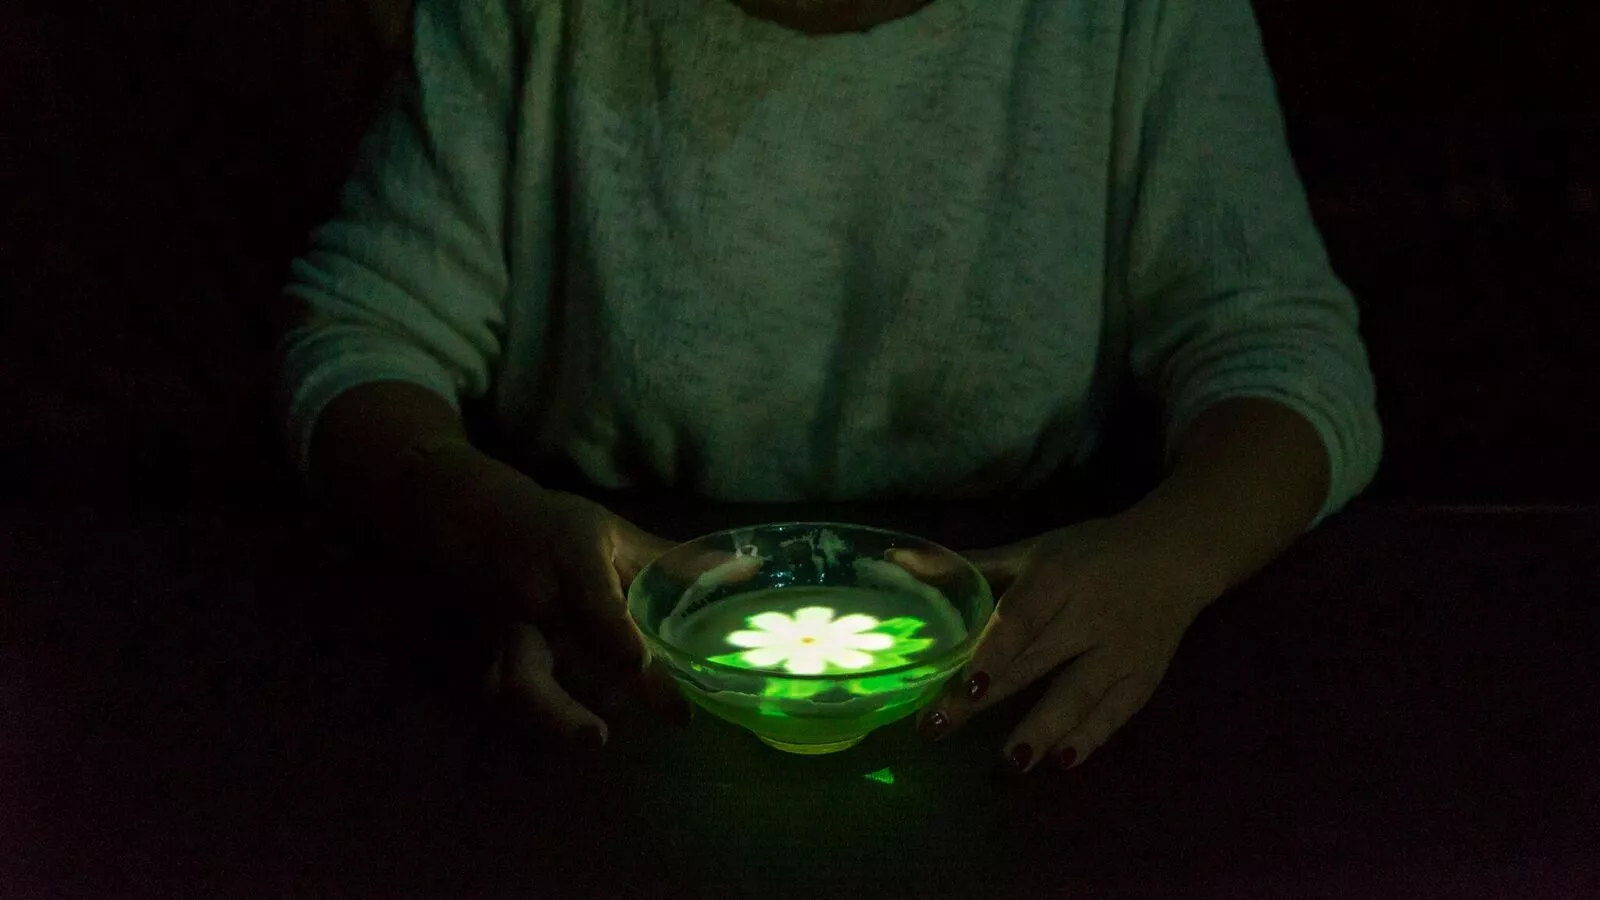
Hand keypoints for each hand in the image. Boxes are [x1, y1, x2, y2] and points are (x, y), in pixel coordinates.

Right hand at [420, 451, 686, 749]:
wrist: (470, 519)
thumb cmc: (553, 525)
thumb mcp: (611, 531)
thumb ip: (672, 563)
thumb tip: (744, 574)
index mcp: (571, 561)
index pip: (594, 604)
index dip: (615, 638)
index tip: (642, 668)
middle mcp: (535, 601)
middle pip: (550, 651)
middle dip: (574, 698)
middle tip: (614, 728)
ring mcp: (506, 633)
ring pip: (515, 683)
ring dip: (551, 718)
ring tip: (592, 741)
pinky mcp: (490, 654)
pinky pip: (507, 692)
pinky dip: (537, 718)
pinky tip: (572, 735)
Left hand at [917, 516, 1225, 772]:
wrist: (1174, 556)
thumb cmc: (1089, 554)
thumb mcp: (1033, 551)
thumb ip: (970, 566)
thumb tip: (898, 560)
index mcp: (1056, 578)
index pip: (1020, 618)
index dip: (992, 651)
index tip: (961, 683)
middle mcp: (1089, 616)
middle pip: (1034, 662)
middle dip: (985, 699)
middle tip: (938, 728)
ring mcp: (1120, 651)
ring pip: (1078, 694)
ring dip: (1043, 729)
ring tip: (1010, 762)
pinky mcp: (1143, 677)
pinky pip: (1115, 712)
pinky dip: (1090, 737)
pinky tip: (1061, 761)